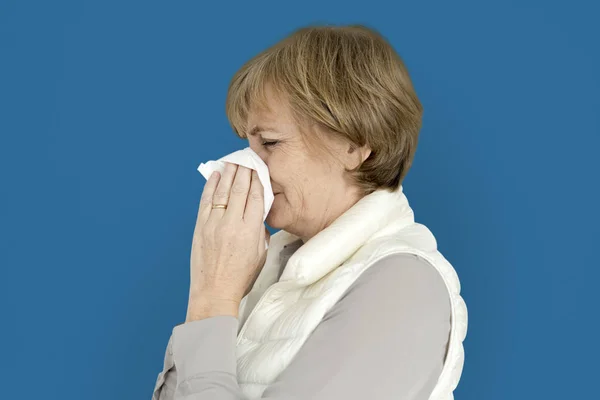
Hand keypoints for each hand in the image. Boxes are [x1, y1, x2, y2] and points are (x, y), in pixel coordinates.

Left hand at [186, 162, 269, 320]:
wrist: (214, 292)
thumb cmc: (240, 277)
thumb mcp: (260, 254)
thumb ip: (261, 231)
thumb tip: (257, 214)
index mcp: (250, 231)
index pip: (255, 197)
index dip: (258, 180)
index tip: (259, 168)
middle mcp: (231, 224)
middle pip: (239, 189)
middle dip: (244, 171)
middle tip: (247, 158)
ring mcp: (214, 224)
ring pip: (222, 191)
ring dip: (228, 174)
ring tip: (232, 161)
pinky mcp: (200, 227)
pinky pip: (206, 201)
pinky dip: (210, 186)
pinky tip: (215, 176)